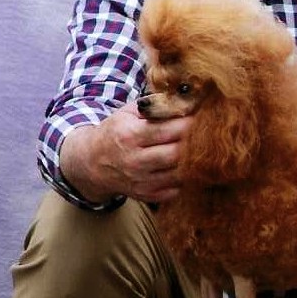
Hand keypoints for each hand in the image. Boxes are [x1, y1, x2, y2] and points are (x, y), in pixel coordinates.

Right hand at [60, 105, 192, 203]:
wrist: (92, 162)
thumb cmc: (116, 131)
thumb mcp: (129, 112)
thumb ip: (156, 107)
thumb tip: (186, 102)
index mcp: (130, 135)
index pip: (168, 130)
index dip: (188, 123)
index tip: (201, 117)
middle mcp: (135, 161)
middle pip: (176, 153)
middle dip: (194, 142)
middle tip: (204, 134)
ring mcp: (140, 181)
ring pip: (179, 173)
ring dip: (191, 161)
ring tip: (197, 149)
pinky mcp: (146, 195)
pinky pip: (175, 189)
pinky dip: (183, 178)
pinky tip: (184, 166)